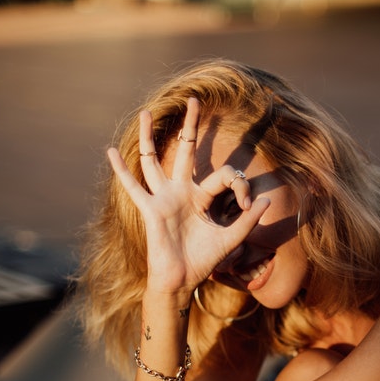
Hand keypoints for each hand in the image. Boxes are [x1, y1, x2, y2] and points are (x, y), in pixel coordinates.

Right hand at [107, 99, 270, 293]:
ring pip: (153, 161)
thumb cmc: (202, 261)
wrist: (182, 281)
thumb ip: (247, 220)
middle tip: (194, 100)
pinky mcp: (151, 210)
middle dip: (190, 125)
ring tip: (147, 112)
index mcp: (201, 197)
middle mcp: (181, 192)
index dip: (240, 185)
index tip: (248, 203)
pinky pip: (134, 187)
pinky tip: (112, 152)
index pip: (223, 175)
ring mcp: (164, 198)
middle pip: (185, 150)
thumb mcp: (231, 239)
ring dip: (149, 137)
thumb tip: (267, 200)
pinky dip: (122, 171)